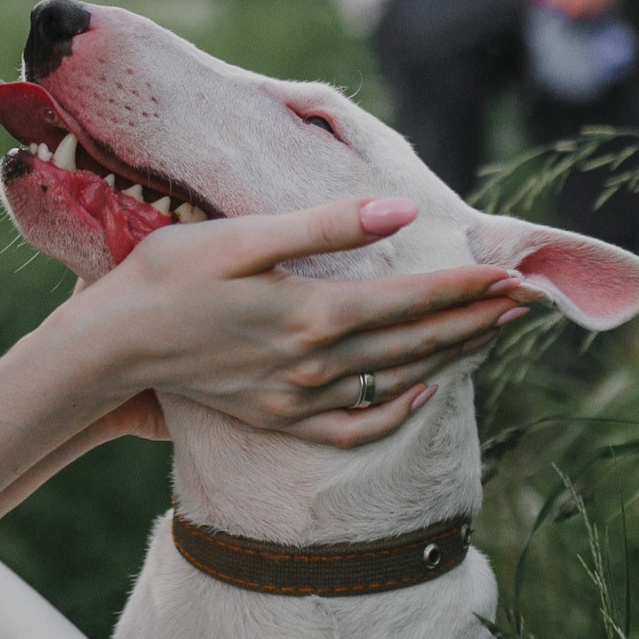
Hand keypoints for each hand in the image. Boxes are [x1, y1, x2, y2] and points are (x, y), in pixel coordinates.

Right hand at [58, 197, 528, 447]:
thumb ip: (328, 226)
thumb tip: (400, 213)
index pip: (413, 299)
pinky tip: (418, 396)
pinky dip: (393, 413)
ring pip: (394, 378)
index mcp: (314, 310)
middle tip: (526, 303)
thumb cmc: (169, 274)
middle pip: (416, 341)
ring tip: (490, 336)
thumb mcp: (244, 235)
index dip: (467, 287)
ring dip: (449, 356)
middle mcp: (316, 361)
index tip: (514, 275)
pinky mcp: (278, 417)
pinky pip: (353, 424)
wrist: (112, 344)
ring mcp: (298, 396)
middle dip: (476, 320)